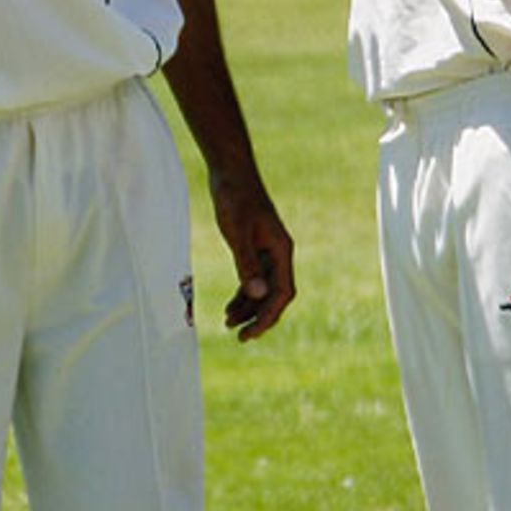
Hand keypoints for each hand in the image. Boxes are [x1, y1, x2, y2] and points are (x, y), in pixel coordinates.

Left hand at [209, 169, 295, 341]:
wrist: (230, 172)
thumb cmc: (235, 197)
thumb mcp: (237, 232)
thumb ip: (246, 264)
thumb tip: (256, 296)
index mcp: (281, 251)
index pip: (282, 293)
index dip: (268, 316)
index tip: (250, 333)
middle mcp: (278, 254)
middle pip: (275, 296)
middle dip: (259, 318)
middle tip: (240, 337)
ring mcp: (266, 252)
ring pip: (263, 290)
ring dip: (248, 309)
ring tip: (228, 323)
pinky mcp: (253, 248)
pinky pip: (253, 279)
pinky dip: (243, 295)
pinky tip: (230, 307)